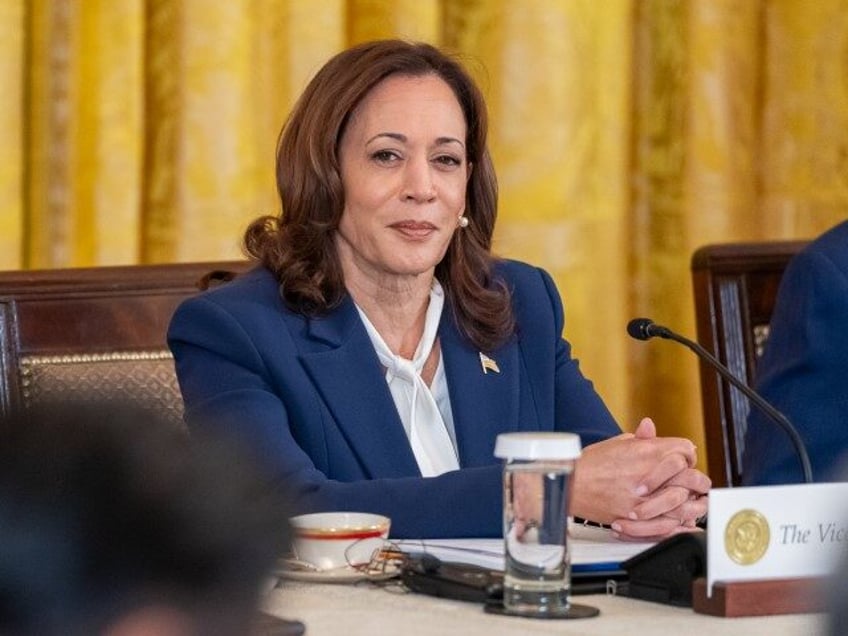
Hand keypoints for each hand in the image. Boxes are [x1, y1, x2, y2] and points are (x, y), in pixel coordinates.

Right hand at [571, 418, 708, 538]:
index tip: (686, 462)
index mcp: (645, 451)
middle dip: (698, 481)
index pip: (685, 449)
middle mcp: (648, 473)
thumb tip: (652, 430)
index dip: (689, 456)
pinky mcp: (637, 517)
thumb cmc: (590, 464)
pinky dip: (678, 523)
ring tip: (694, 505)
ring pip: (684, 503)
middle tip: (698, 485)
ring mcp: (644, 497)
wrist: (570, 484)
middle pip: (691, 477)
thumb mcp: (617, 443)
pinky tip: (681, 521)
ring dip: (693, 505)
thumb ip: (640, 438)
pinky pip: (669, 523)